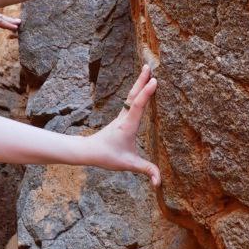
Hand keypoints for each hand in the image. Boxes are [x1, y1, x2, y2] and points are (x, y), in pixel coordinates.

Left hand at [83, 65, 159, 185]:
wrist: (89, 151)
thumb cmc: (107, 156)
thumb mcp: (128, 165)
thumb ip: (145, 171)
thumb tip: (159, 183)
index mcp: (127, 125)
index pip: (138, 105)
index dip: (147, 92)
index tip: (155, 80)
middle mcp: (124, 117)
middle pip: (133, 94)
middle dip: (141, 80)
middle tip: (149, 66)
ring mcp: (122, 116)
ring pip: (131, 96)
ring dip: (139, 83)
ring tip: (146, 71)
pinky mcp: (122, 118)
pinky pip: (131, 101)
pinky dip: (137, 92)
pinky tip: (140, 89)